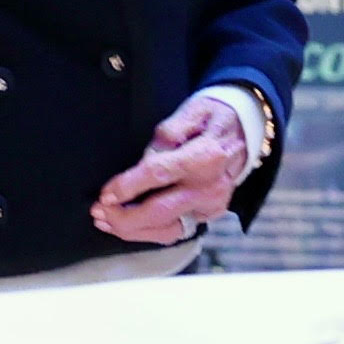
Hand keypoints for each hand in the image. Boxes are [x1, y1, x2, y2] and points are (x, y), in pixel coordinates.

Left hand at [95, 90, 258, 242]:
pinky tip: (129, 227)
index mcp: (206, 156)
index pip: (159, 174)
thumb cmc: (213, 117)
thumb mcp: (192, 111)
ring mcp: (212, 204)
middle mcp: (211, 186)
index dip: (127, 186)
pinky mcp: (210, 214)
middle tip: (98, 212)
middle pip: (160, 211)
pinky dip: (150, 233)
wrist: (245, 131)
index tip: (105, 194)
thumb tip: (146, 161)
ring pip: (167, 230)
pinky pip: (176, 231)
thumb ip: (167, 134)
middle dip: (123, 217)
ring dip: (133, 231)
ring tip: (107, 222)